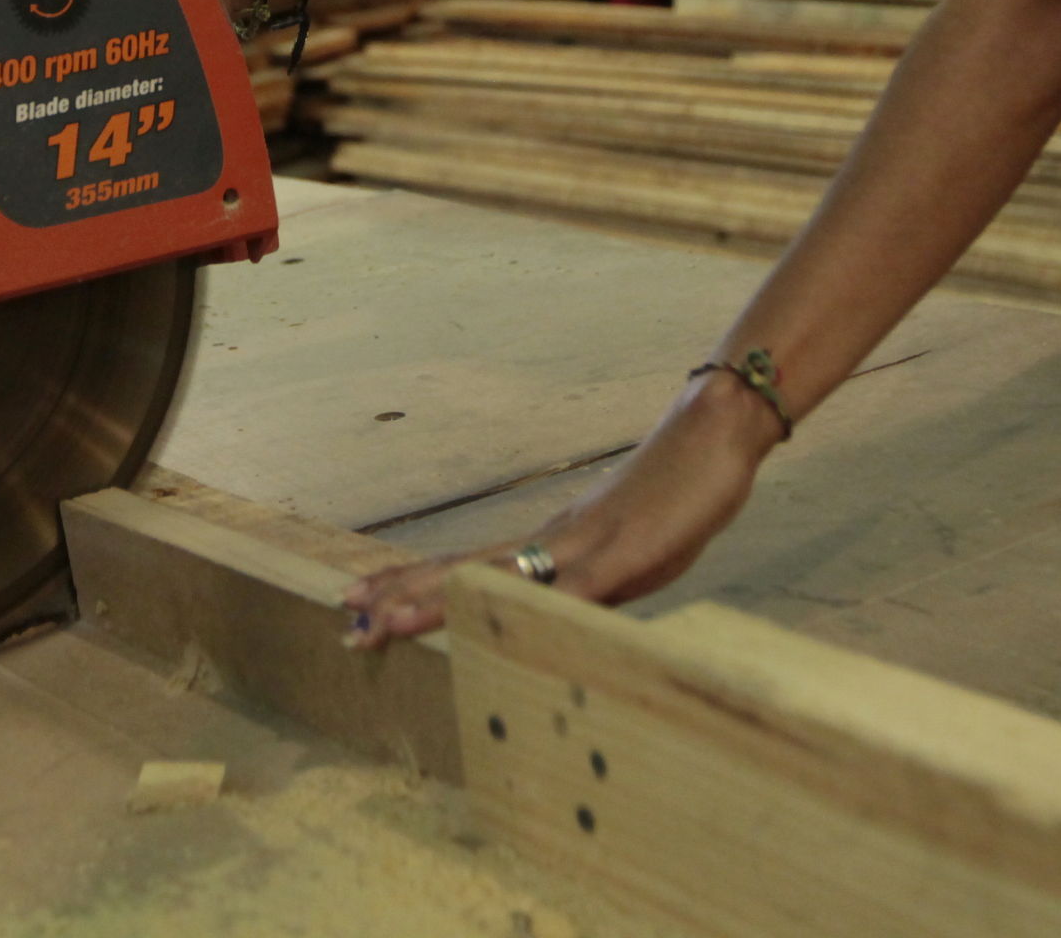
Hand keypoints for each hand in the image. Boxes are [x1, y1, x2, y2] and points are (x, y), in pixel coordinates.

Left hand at [341, 370, 777, 646]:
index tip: (362, 601)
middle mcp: (555, 542)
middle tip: (346, 613)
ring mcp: (585, 546)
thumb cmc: (675, 498)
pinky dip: (532, 610)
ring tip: (384, 620)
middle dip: (403, 595)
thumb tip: (559, 622)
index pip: (470, 569)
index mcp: (553, 545)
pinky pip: (572, 592)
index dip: (415, 586)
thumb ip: (591, 589)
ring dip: (437, 600)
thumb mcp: (629, 560)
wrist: (714, 436)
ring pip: (497, 578)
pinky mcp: (624, 556)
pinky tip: (498, 625)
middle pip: (465, 571)